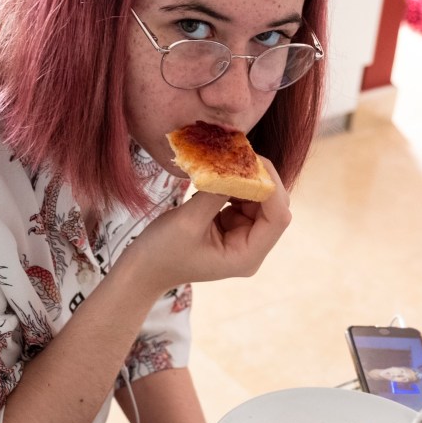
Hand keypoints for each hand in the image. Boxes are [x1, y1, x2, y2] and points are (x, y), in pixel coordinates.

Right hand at [123, 157, 291, 292]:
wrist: (143, 269)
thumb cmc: (162, 253)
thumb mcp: (187, 221)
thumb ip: (215, 193)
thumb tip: (234, 164)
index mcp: (246, 256)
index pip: (278, 218)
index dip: (271, 187)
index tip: (253, 160)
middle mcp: (251, 248)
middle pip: (273, 207)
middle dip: (259, 179)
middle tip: (239, 153)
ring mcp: (242, 237)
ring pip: (259, 200)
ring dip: (245, 179)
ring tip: (224, 161)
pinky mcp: (232, 227)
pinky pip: (242, 200)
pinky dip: (233, 185)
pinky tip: (216, 176)